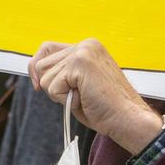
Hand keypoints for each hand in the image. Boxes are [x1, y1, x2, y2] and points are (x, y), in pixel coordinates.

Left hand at [28, 39, 162, 154]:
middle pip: (41, 64)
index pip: (47, 49)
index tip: (36, 85)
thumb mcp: (79, 85)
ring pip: (45, 77)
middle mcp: (86, 44)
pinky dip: (65, 100)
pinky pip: (53, 87)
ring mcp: (83, 52)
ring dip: (60, 95)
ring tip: (84, 98)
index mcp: (87, 47)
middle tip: (77, 96)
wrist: (129, 119)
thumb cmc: (106, 109)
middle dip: (52, 86)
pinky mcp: (80, 64)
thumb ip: (63, 74)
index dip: (37, 69)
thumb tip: (35, 72)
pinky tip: (85, 100)